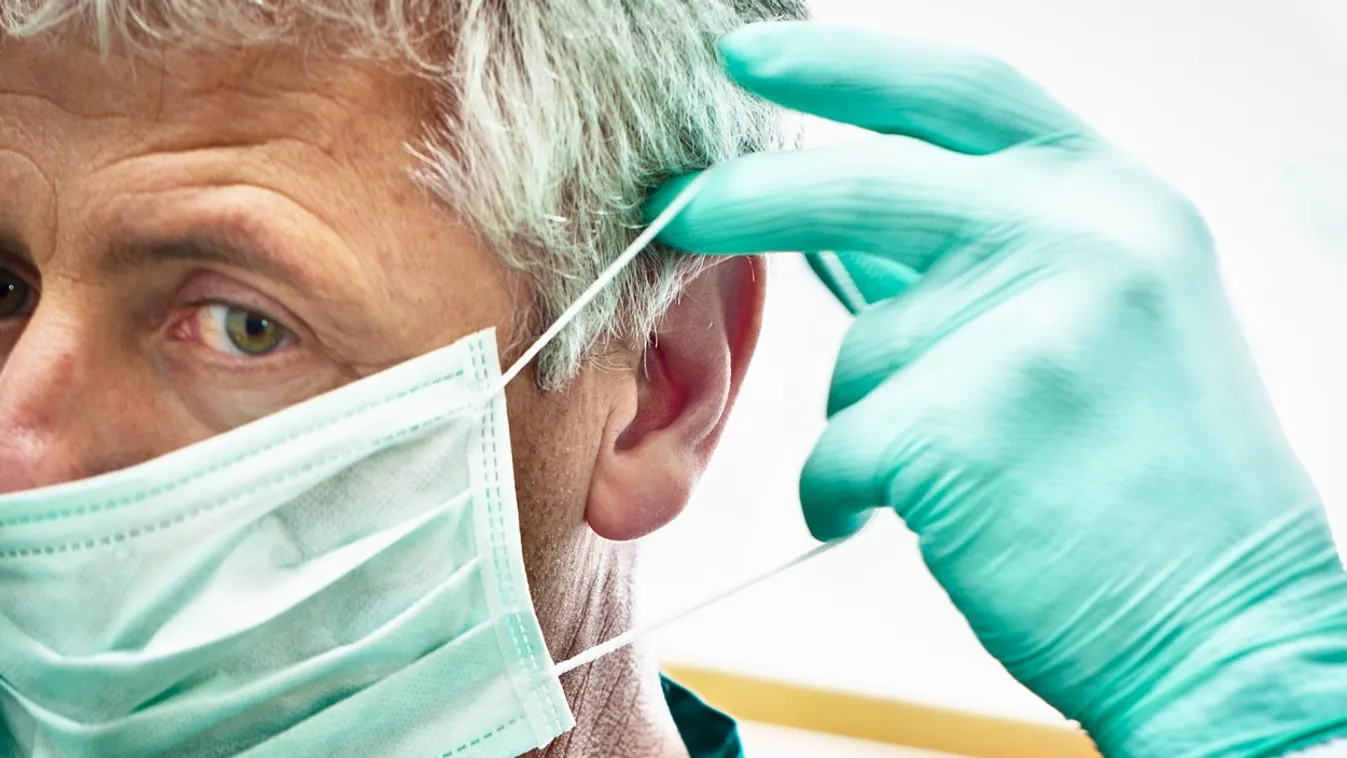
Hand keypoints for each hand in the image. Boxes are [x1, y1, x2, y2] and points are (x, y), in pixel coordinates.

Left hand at [647, 22, 1346, 757]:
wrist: (1230, 630)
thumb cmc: (1156, 484)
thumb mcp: (1106, 318)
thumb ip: (992, 256)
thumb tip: (850, 226)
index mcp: (1119, 202)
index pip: (962, 92)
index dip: (848, 64)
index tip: (752, 52)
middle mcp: (1082, 239)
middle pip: (864, 187)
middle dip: (752, 197)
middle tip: (683, 205)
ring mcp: (1021, 327)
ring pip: (860, 354)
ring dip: (875, 420)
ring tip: (966, 479)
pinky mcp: (955, 426)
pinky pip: (838, 449)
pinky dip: (848, 493)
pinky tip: (922, 520)